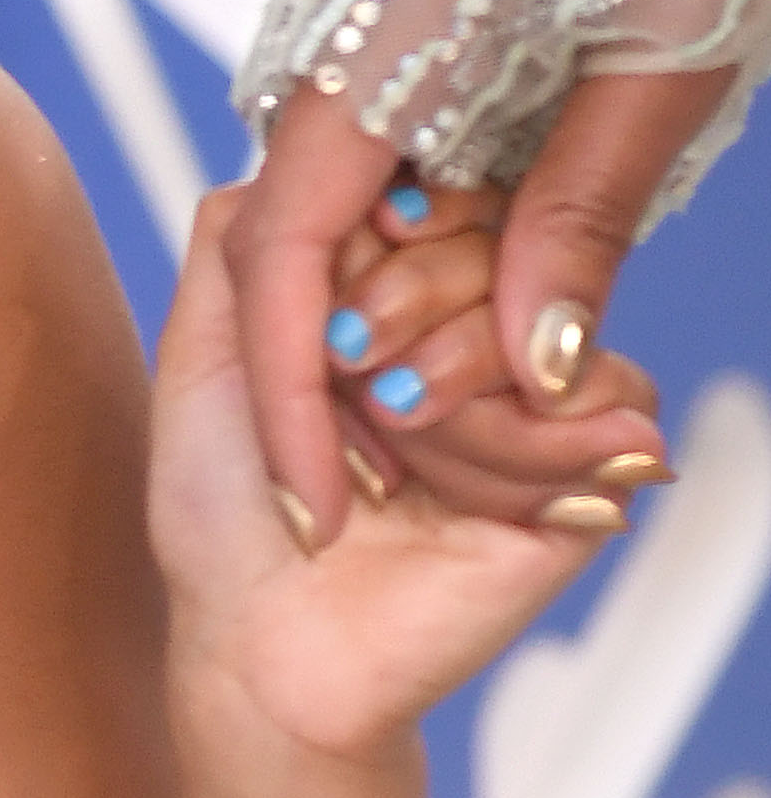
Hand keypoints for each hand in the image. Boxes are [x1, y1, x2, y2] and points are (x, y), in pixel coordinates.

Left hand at [221, 69, 722, 545]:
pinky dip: (504, 448)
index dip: (382, 228)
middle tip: (352, 396)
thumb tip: (301, 156)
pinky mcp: (583, 474)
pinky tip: (442, 500)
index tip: (326, 307)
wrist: (261, 641)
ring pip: (540, 314)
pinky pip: (595, 406)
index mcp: (384, 289)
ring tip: (387, 465)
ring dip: (445, 391)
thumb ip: (238, 237)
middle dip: (401, 311)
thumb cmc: (223, 506)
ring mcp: (529, 398)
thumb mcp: (203, 349)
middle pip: (493, 232)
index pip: (428, 185)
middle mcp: (465, 329)